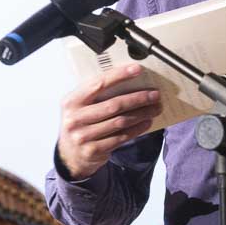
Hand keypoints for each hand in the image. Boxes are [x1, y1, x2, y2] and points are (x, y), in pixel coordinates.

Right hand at [58, 63, 161, 180]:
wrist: (70, 155)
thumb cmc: (81, 124)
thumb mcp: (80, 107)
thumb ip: (97, 96)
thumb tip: (130, 82)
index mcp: (72, 101)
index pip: (98, 84)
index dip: (119, 75)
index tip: (137, 69)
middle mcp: (75, 118)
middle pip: (114, 105)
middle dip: (138, 98)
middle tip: (155, 95)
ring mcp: (83, 136)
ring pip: (120, 121)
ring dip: (141, 114)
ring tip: (155, 108)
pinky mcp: (94, 150)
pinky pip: (121, 137)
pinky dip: (137, 129)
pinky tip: (147, 122)